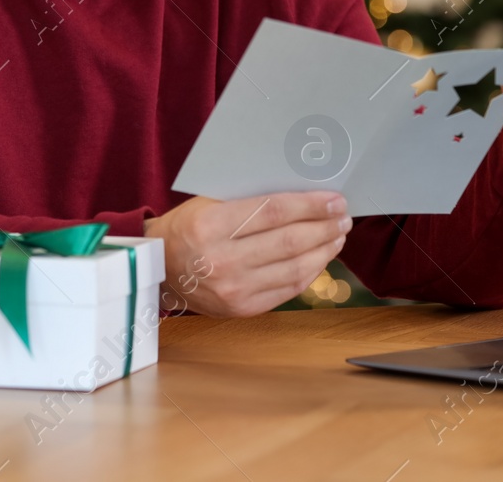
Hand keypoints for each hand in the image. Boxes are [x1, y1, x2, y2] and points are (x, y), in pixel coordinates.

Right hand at [142, 192, 349, 317]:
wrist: (159, 269)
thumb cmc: (188, 227)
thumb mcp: (209, 203)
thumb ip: (250, 199)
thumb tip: (304, 193)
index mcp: (210, 225)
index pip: (273, 211)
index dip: (310, 205)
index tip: (334, 199)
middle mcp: (221, 260)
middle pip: (289, 241)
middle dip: (324, 226)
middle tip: (343, 216)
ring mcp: (233, 289)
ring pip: (295, 268)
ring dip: (324, 250)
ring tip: (337, 235)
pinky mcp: (241, 309)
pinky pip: (288, 289)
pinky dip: (310, 272)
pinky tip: (320, 257)